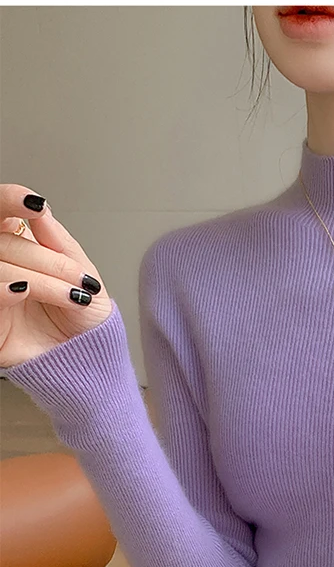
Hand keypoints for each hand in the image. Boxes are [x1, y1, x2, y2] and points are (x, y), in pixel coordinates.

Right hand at [0, 183, 112, 367]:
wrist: (92, 364)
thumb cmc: (85, 323)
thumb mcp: (82, 276)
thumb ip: (60, 244)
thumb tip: (42, 212)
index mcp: (20, 253)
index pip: (2, 216)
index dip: (10, 202)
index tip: (33, 204)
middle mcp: (4, 270)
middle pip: (3, 243)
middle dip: (45, 258)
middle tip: (77, 278)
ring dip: (39, 279)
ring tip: (72, 297)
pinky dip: (4, 289)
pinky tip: (24, 291)